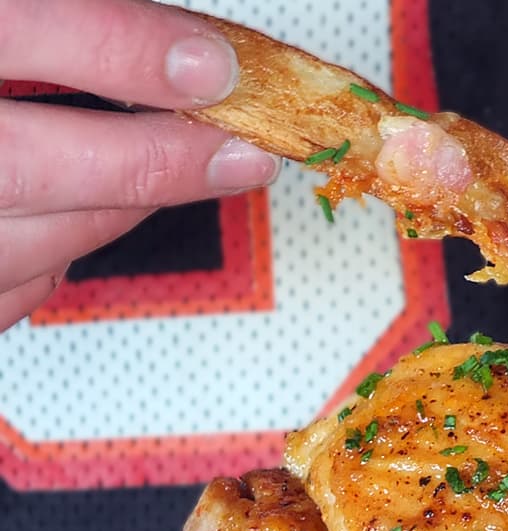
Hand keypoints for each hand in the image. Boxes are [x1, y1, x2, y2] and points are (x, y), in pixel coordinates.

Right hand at [0, 0, 279, 328]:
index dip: (127, 48)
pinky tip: (78, 214)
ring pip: (35, 238)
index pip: (24, 32)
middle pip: (36, 165)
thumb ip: (40, 25)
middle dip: (157, 159)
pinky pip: (9, 288)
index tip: (217, 64)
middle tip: (246, 149)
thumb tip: (155, 44)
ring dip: (121, 207)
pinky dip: (59, 251)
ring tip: (179, 169)